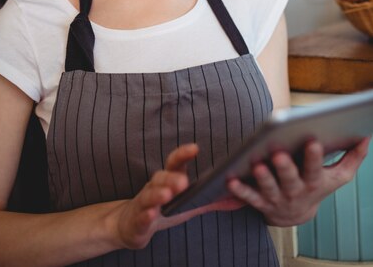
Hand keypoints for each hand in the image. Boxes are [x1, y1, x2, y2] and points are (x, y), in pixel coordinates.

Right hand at [114, 143, 241, 249]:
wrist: (132, 225)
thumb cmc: (165, 209)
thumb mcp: (190, 204)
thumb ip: (213, 201)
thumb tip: (240, 198)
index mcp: (169, 179)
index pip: (175, 162)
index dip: (184, 154)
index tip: (195, 148)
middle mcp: (155, 187)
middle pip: (162, 177)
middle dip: (171, 178)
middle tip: (183, 181)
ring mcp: (144, 203)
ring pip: (150, 195)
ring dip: (158, 194)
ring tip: (167, 195)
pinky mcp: (138, 220)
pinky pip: (141, 216)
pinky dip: (146, 214)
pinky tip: (151, 214)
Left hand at [227, 137, 369, 226]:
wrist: (297, 215)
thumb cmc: (317, 184)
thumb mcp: (338, 175)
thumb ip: (353, 157)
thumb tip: (366, 136)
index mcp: (314, 181)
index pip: (316, 169)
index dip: (315, 157)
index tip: (313, 140)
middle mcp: (296, 191)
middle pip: (291, 180)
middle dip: (285, 167)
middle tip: (278, 153)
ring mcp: (277, 198)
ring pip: (268, 189)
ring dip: (262, 177)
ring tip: (255, 164)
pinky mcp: (261, 203)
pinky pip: (249, 198)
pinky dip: (240, 190)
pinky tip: (230, 180)